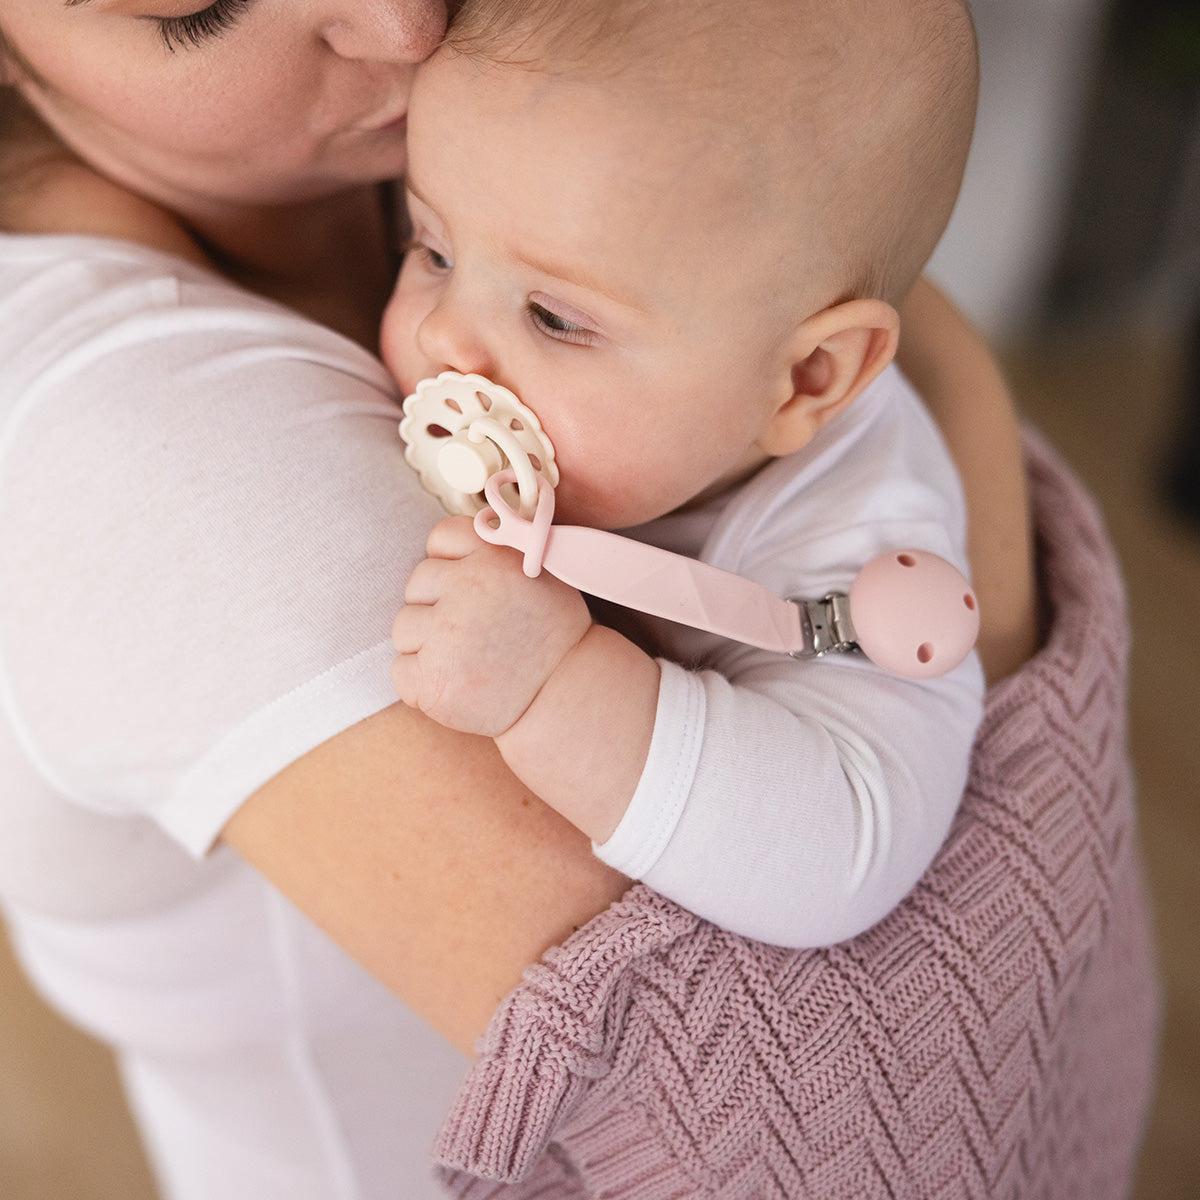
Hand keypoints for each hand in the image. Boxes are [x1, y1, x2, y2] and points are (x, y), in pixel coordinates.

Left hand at [392, 516, 591, 735]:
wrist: (567, 696)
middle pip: (417, 584)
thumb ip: (499, 551)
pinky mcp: (434, 680)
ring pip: (404, 628)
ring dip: (426, 646)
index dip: (450, 564)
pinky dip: (420, 683)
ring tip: (467, 661)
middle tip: (474, 633)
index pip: (440, 539)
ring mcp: (448, 636)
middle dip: (437, 608)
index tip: (469, 589)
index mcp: (495, 557)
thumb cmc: (551, 635)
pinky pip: (400, 671)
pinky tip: (456, 685)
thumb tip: (463, 537)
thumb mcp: (542, 572)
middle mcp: (469, 589)